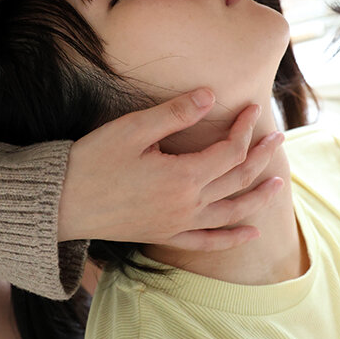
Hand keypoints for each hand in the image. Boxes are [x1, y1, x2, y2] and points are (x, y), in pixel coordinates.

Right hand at [58, 89, 283, 250]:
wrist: (60, 204)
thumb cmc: (93, 161)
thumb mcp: (133, 129)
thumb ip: (176, 113)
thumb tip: (212, 96)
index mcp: (183, 176)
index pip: (229, 151)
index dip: (245, 128)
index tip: (252, 108)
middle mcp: (187, 204)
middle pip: (237, 179)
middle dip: (261, 157)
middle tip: (279, 138)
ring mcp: (177, 223)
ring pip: (230, 212)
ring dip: (257, 198)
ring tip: (279, 185)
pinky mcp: (164, 235)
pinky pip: (206, 242)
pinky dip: (231, 238)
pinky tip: (250, 234)